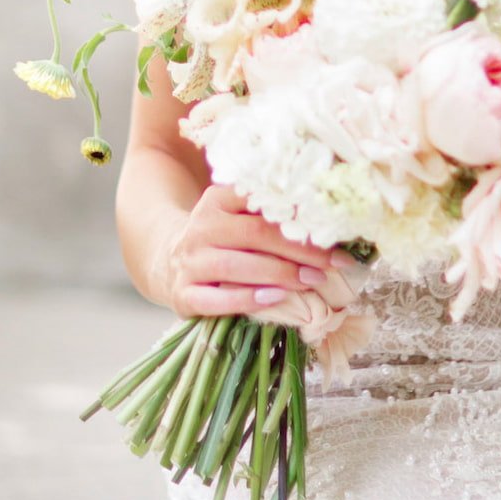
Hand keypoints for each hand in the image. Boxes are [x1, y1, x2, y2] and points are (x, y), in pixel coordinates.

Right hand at [159, 184, 358, 320]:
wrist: (169, 260)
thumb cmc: (223, 239)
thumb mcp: (238, 215)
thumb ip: (271, 215)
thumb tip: (329, 224)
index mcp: (218, 199)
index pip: (260, 203)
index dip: (298, 216)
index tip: (331, 228)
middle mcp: (201, 226)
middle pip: (253, 234)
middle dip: (297, 250)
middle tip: (331, 263)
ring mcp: (189, 261)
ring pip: (235, 266)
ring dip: (278, 274)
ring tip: (310, 281)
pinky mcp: (183, 294)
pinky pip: (215, 299)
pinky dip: (247, 300)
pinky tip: (275, 300)